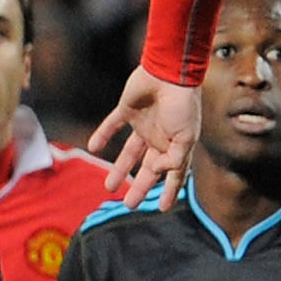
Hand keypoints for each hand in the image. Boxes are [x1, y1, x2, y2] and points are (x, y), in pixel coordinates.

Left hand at [91, 66, 199, 211]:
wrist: (170, 72)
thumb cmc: (183, 104)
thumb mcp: (187, 137)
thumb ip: (174, 158)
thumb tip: (157, 171)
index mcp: (177, 144)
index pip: (174, 174)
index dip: (170, 191)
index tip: (162, 208)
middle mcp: (160, 137)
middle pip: (148, 168)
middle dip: (140, 186)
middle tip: (130, 204)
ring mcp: (143, 124)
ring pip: (129, 152)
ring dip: (120, 169)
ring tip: (109, 187)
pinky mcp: (127, 110)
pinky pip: (112, 125)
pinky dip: (102, 135)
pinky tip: (93, 147)